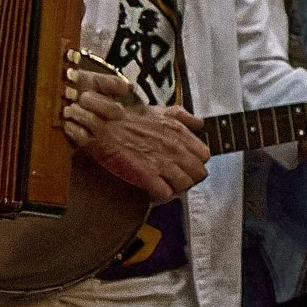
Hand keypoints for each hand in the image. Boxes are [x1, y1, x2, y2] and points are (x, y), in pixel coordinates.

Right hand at [69, 87, 208, 202]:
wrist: (102, 125)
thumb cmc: (129, 118)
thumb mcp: (159, 110)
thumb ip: (182, 116)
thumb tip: (198, 123)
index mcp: (180, 133)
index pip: (204, 156)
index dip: (196, 162)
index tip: (186, 165)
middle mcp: (176, 148)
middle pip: (198, 173)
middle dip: (189, 178)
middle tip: (176, 178)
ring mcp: (162, 163)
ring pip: (185, 185)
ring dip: (176, 188)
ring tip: (165, 185)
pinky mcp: (147, 175)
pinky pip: (165, 194)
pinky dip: (160, 195)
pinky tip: (152, 191)